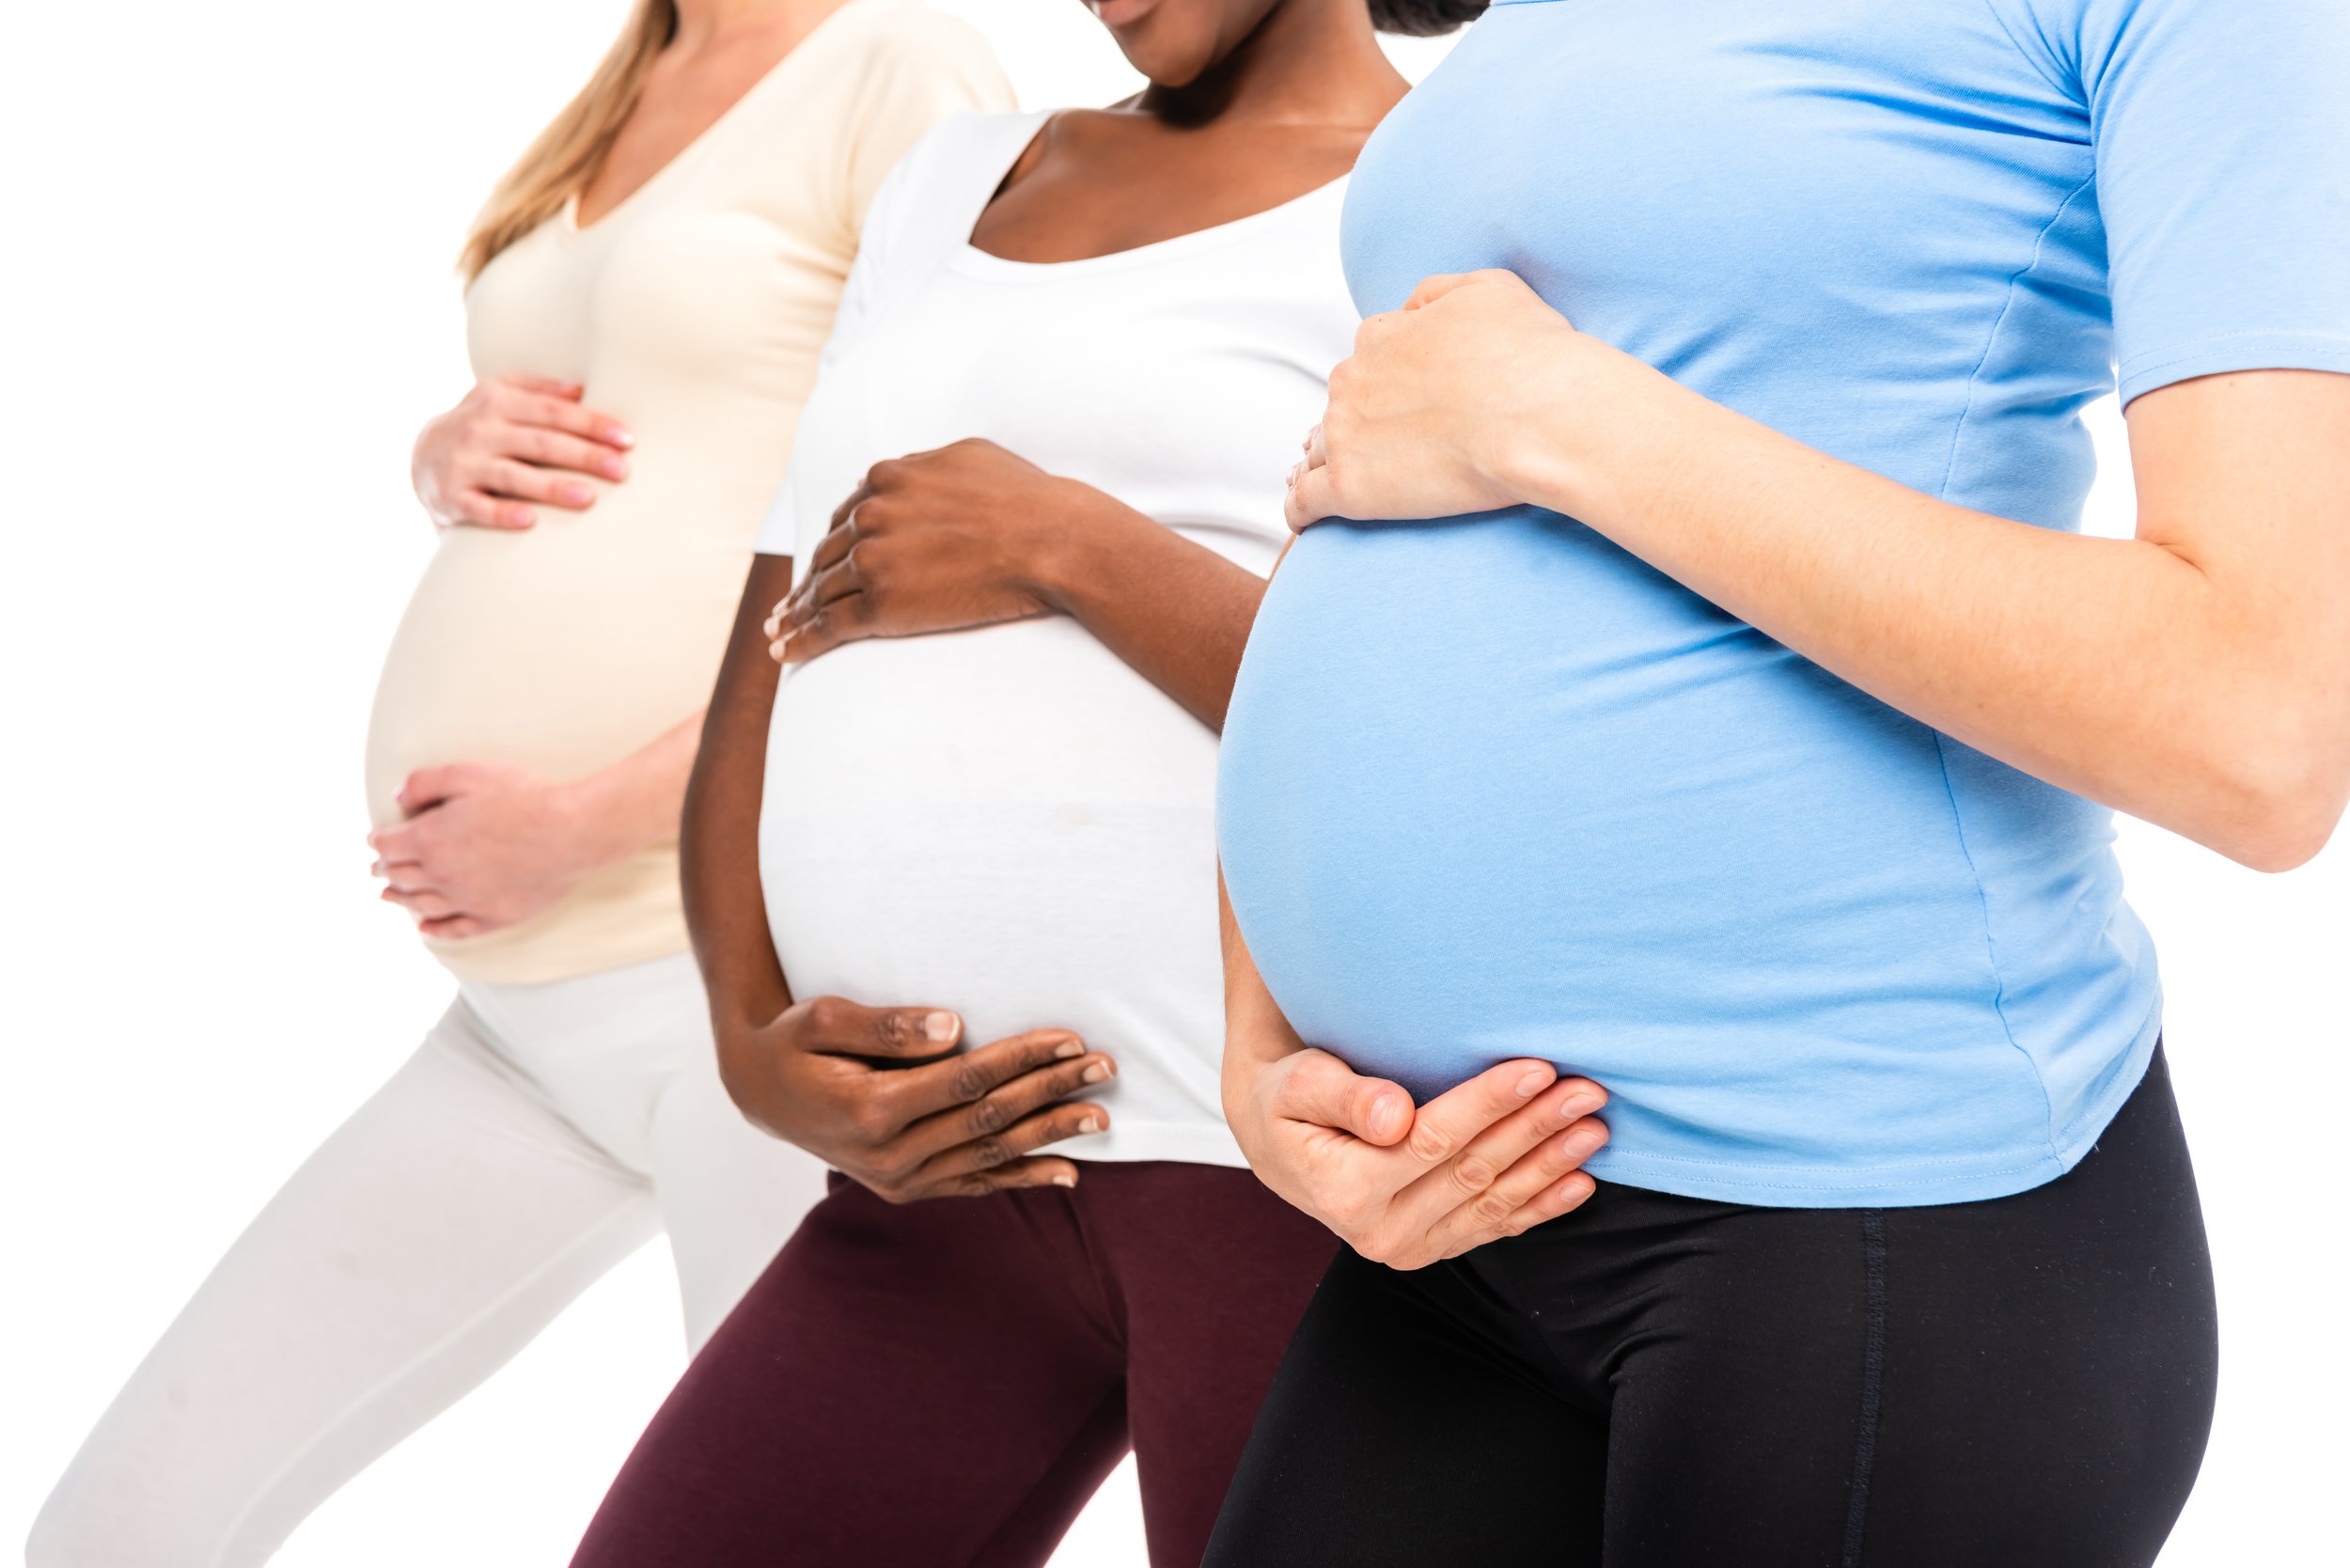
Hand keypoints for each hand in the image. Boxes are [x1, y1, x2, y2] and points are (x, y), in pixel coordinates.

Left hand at [367, 762, 608, 937]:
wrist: (572, 832)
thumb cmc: (524, 797)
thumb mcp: (468, 774)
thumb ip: (424, 783)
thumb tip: (397, 799)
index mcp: (429, 841)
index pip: (388, 846)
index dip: (377, 841)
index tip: (375, 839)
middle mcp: (441, 876)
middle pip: (400, 877)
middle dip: (384, 870)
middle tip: (377, 868)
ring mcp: (467, 901)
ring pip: (421, 905)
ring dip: (400, 900)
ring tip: (388, 896)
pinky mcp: (494, 917)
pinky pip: (455, 929)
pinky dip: (435, 929)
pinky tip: (425, 928)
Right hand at [412, 374, 633, 529]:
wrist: (420, 456)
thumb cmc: (480, 425)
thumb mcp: (500, 395)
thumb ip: (540, 390)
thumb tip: (583, 389)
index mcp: (497, 400)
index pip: (553, 412)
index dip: (591, 424)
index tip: (626, 440)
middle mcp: (479, 429)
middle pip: (541, 442)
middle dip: (584, 456)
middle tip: (622, 471)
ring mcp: (463, 464)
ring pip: (514, 475)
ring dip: (551, 486)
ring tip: (588, 497)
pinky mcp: (451, 497)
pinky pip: (480, 507)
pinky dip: (502, 514)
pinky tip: (530, 520)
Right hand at [717, 999, 1120, 1200]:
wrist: (759, 1092)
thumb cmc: (793, 1042)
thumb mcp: (822, 1018)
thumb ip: (885, 1024)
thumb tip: (952, 1026)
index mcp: (871, 1110)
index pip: (966, 1081)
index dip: (1022, 1058)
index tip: (1069, 1039)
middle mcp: (889, 1155)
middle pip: (988, 1119)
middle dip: (1051, 1091)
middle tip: (1104, 1068)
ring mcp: (898, 1179)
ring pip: (989, 1156)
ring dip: (1049, 1135)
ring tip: (1101, 1117)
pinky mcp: (905, 1189)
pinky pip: (973, 1185)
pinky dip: (1021, 1178)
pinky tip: (1068, 1171)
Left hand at [765, 439, 1101, 662]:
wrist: (1050, 540)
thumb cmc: (1026, 499)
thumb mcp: (969, 457)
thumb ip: (920, 465)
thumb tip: (885, 476)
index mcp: (887, 478)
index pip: (845, 516)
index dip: (832, 543)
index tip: (822, 563)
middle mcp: (870, 515)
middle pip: (825, 555)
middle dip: (805, 582)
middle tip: (788, 606)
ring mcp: (872, 561)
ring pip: (819, 593)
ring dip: (794, 615)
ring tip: (778, 633)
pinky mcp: (882, 604)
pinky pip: (829, 626)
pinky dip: (802, 641)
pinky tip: (786, 653)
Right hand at [1229, 1047, 1608, 1268]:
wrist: (1278, 1143)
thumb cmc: (1286, 1099)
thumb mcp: (1297, 1084)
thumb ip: (1345, 1096)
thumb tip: (1394, 1114)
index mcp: (1346, 1190)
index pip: (1433, 1141)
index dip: (1488, 1103)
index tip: (1538, 1067)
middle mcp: (1380, 1233)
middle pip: (1474, 1172)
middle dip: (1535, 1129)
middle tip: (1587, 1091)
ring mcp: (1410, 1248)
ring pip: (1494, 1202)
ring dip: (1550, 1165)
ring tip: (1596, 1128)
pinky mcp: (1433, 1248)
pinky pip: (1495, 1228)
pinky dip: (1542, 1206)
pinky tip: (1581, 1182)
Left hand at [1287, 269, 1616, 531]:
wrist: (1542, 417)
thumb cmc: (1530, 355)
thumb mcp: (1490, 289)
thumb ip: (1439, 293)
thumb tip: (1411, 309)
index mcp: (1383, 337)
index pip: (1368, 358)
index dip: (1383, 382)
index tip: (1397, 402)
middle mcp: (1354, 379)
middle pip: (1342, 403)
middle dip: (1357, 421)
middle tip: (1383, 447)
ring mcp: (1346, 434)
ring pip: (1318, 449)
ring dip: (1325, 462)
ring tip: (1337, 481)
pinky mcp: (1348, 487)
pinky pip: (1304, 502)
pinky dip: (1300, 511)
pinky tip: (1306, 521)